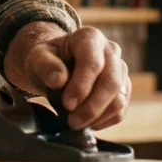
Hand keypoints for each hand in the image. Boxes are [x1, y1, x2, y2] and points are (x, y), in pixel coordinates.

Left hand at [6, 23, 129, 130]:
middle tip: (72, 122)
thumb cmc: (48, 60)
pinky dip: (103, 121)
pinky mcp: (124, 89)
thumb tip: (59, 80)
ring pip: (119, 99)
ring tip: (76, 123)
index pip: (93, 63)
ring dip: (97, 117)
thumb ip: (45, 65)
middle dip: (92, 107)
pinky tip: (86, 123)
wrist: (57, 67)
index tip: (67, 104)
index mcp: (90, 37)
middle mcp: (111, 50)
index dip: (81, 86)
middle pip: (111, 83)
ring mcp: (120, 70)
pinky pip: (120, 110)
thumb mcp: (38, 58)